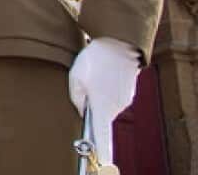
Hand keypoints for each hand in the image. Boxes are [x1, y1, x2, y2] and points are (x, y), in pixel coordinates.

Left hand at [69, 37, 139, 163]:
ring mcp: (123, 100)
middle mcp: (116, 107)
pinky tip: (102, 74)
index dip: (101, 147)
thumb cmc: (95, 60)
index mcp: (102, 106)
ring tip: (95, 75)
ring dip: (99, 94)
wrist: (119, 44)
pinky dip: (106, 88)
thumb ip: (76, 97)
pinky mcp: (127, 92)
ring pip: (105, 103)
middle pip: (100, 114)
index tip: (102, 160)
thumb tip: (81, 108)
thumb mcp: (75, 77)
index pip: (102, 134)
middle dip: (91, 104)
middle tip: (86, 84)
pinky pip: (113, 95)